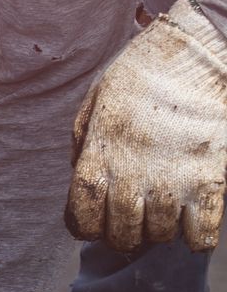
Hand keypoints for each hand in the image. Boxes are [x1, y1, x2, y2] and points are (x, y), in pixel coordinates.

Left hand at [68, 0, 226, 252]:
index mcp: (98, 160)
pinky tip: (194, 227)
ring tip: (163, 211)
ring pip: (160, 236)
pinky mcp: (211, 180)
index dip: (86, 228)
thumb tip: (81, 175)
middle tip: (131, 221)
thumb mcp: (95, 103)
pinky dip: (197, 239)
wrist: (197, 52)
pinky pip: (202, 233)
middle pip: (121, 236)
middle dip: (122, 235)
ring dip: (159, 231)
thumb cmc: (142, 73)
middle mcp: (132, 178)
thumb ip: (85, 144)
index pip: (81, 221)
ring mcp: (172, 181)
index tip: (94, 221)